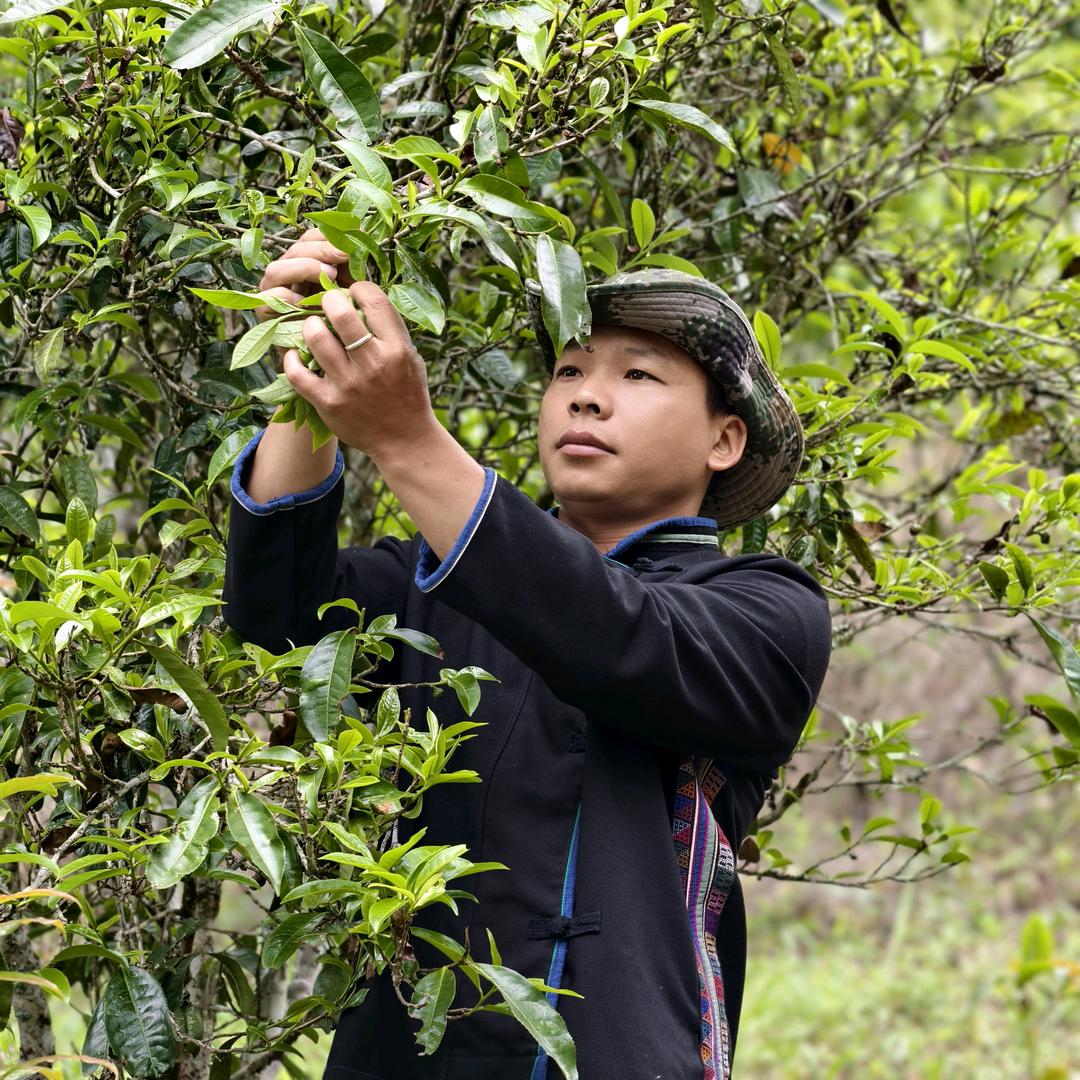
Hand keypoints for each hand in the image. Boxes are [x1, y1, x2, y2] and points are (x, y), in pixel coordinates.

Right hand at [253, 227, 353, 329]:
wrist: (331, 358)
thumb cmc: (342, 323)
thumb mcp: (350, 288)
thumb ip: (351, 264)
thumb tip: (360, 231)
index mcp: (306, 263)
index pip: (309, 238)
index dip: (328, 235)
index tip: (353, 236)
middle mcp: (287, 274)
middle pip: (295, 250)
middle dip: (320, 249)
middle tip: (343, 255)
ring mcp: (272, 291)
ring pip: (277, 269)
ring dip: (304, 267)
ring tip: (329, 276)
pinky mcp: (265, 312)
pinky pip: (270, 297)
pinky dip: (289, 295)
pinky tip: (309, 300)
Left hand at [281, 280, 438, 459]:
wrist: (404, 440)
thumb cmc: (408, 393)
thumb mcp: (411, 358)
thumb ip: (391, 330)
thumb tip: (363, 298)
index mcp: (396, 349)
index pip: (374, 300)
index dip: (359, 288)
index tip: (354, 293)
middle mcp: (373, 364)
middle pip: (340, 313)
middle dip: (329, 299)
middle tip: (327, 304)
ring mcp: (348, 384)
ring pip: (315, 337)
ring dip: (309, 325)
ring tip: (313, 327)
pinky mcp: (328, 403)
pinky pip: (297, 373)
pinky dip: (291, 360)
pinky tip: (296, 355)